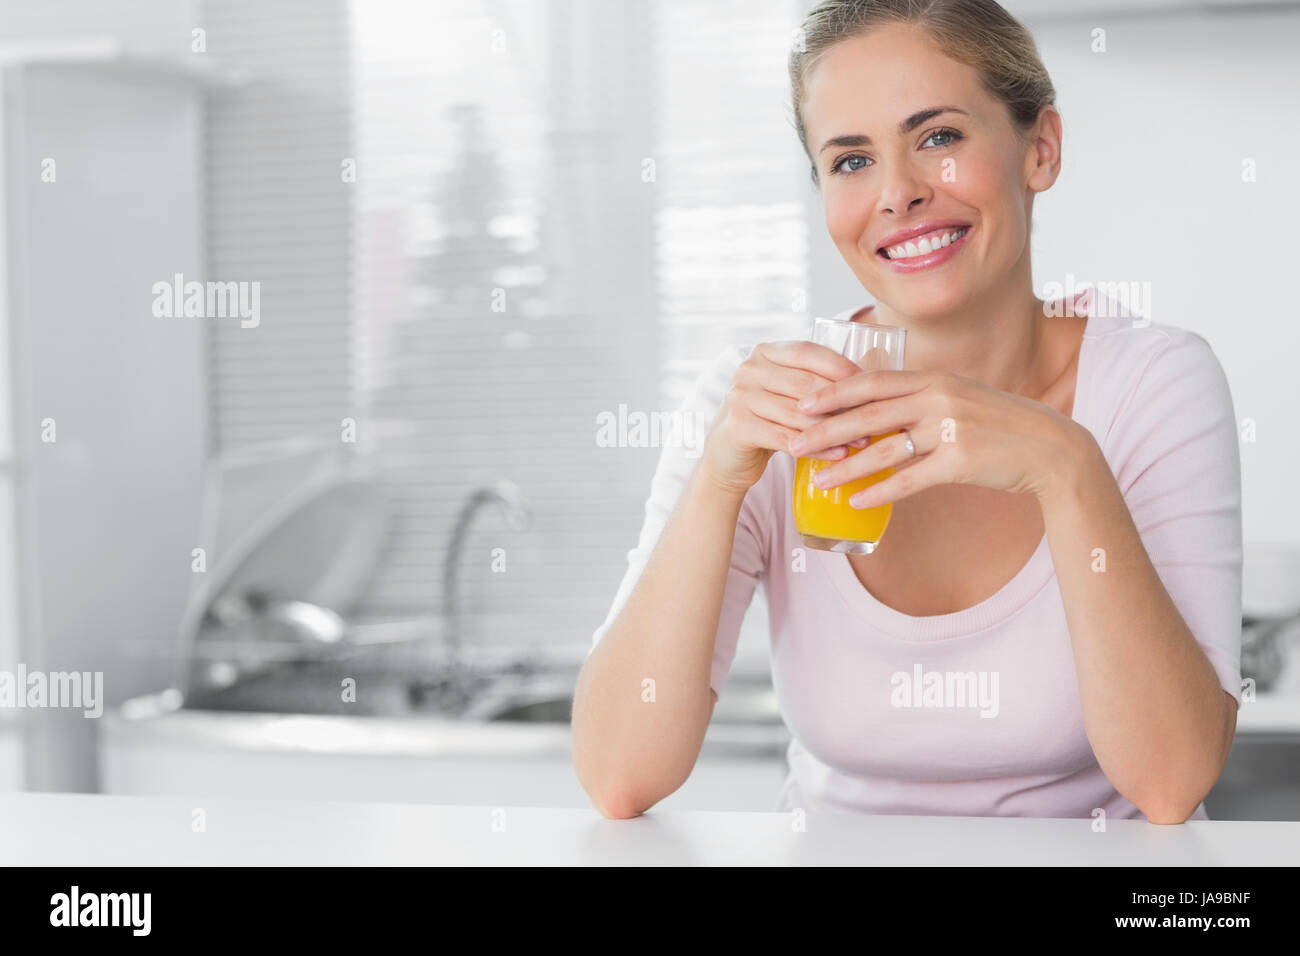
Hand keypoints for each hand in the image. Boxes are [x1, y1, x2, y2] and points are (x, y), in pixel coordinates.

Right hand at [699, 341, 864, 493]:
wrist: (728, 456)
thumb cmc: (769, 420)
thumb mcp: (786, 393)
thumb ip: (813, 380)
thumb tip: (869, 382)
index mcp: (764, 352)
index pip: (808, 351)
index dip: (841, 366)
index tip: (871, 383)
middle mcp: (748, 369)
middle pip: (805, 382)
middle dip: (841, 401)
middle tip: (873, 416)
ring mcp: (739, 397)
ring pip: (797, 412)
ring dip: (833, 428)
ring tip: (863, 440)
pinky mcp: (738, 427)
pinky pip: (786, 438)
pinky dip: (816, 448)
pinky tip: (838, 455)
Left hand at [786, 369, 1085, 507]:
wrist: (1051, 448)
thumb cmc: (1000, 426)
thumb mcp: (961, 398)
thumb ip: (922, 398)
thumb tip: (881, 405)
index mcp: (934, 379)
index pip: (873, 381)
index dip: (834, 393)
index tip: (803, 403)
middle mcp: (938, 398)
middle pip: (868, 414)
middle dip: (826, 431)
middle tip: (795, 443)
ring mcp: (950, 429)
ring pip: (883, 448)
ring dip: (845, 466)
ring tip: (816, 480)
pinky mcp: (961, 461)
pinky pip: (910, 479)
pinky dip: (880, 491)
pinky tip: (856, 501)